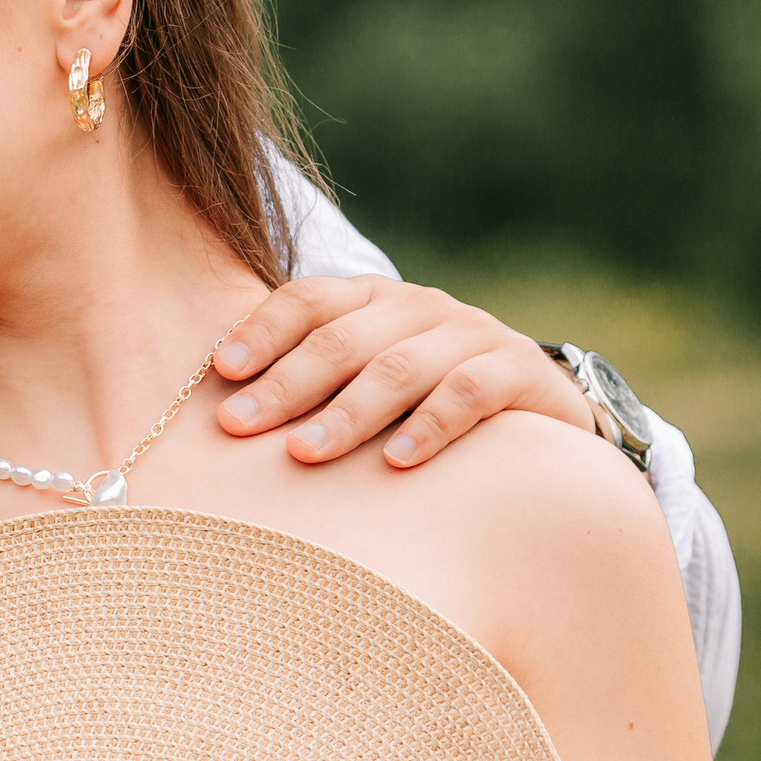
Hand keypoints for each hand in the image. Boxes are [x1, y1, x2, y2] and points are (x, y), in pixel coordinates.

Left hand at [213, 275, 594, 466]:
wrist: (539, 411)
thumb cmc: (423, 403)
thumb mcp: (365, 382)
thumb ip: (310, 385)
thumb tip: (221, 415)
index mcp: (371, 300)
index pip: (308, 301)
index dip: (262, 331)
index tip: (221, 372)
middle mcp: (419, 307)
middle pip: (343, 338)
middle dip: (286, 383)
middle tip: (238, 425)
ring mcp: (473, 333)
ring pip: (399, 367)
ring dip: (347, 412)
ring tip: (304, 452)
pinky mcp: (521, 369)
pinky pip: (469, 393)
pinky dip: (430, 426)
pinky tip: (396, 461)